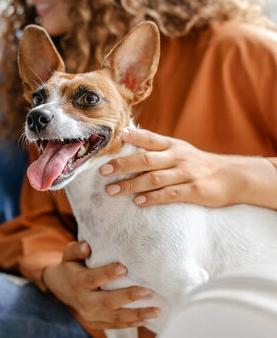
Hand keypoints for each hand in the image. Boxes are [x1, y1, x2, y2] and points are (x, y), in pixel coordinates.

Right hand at [42, 241, 159, 329]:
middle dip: (128, 296)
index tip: (124, 268)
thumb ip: (76, 249)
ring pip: (115, 317)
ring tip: (156, 311)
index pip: (92, 279)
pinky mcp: (97, 322)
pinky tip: (147, 319)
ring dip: (137, 314)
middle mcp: (84, 300)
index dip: (107, 274)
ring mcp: (90, 314)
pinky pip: (116, 324)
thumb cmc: (72, 266)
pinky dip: (132, 322)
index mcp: (77, 281)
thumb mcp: (69, 255)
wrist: (61, 287)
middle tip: (147, 290)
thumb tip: (87, 246)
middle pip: (107, 301)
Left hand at [99, 128, 236, 207]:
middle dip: (123, 165)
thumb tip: (126, 141)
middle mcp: (177, 157)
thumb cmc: (197, 163)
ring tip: (112, 190)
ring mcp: (186, 174)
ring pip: (154, 179)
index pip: (149, 138)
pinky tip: (139, 202)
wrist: (233, 176)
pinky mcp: (194, 191)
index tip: (117, 136)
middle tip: (104, 171)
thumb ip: (156, 148)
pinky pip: (170, 194)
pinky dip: (153, 198)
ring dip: (131, 185)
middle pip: (146, 160)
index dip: (133, 136)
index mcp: (172, 145)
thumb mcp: (179, 150)